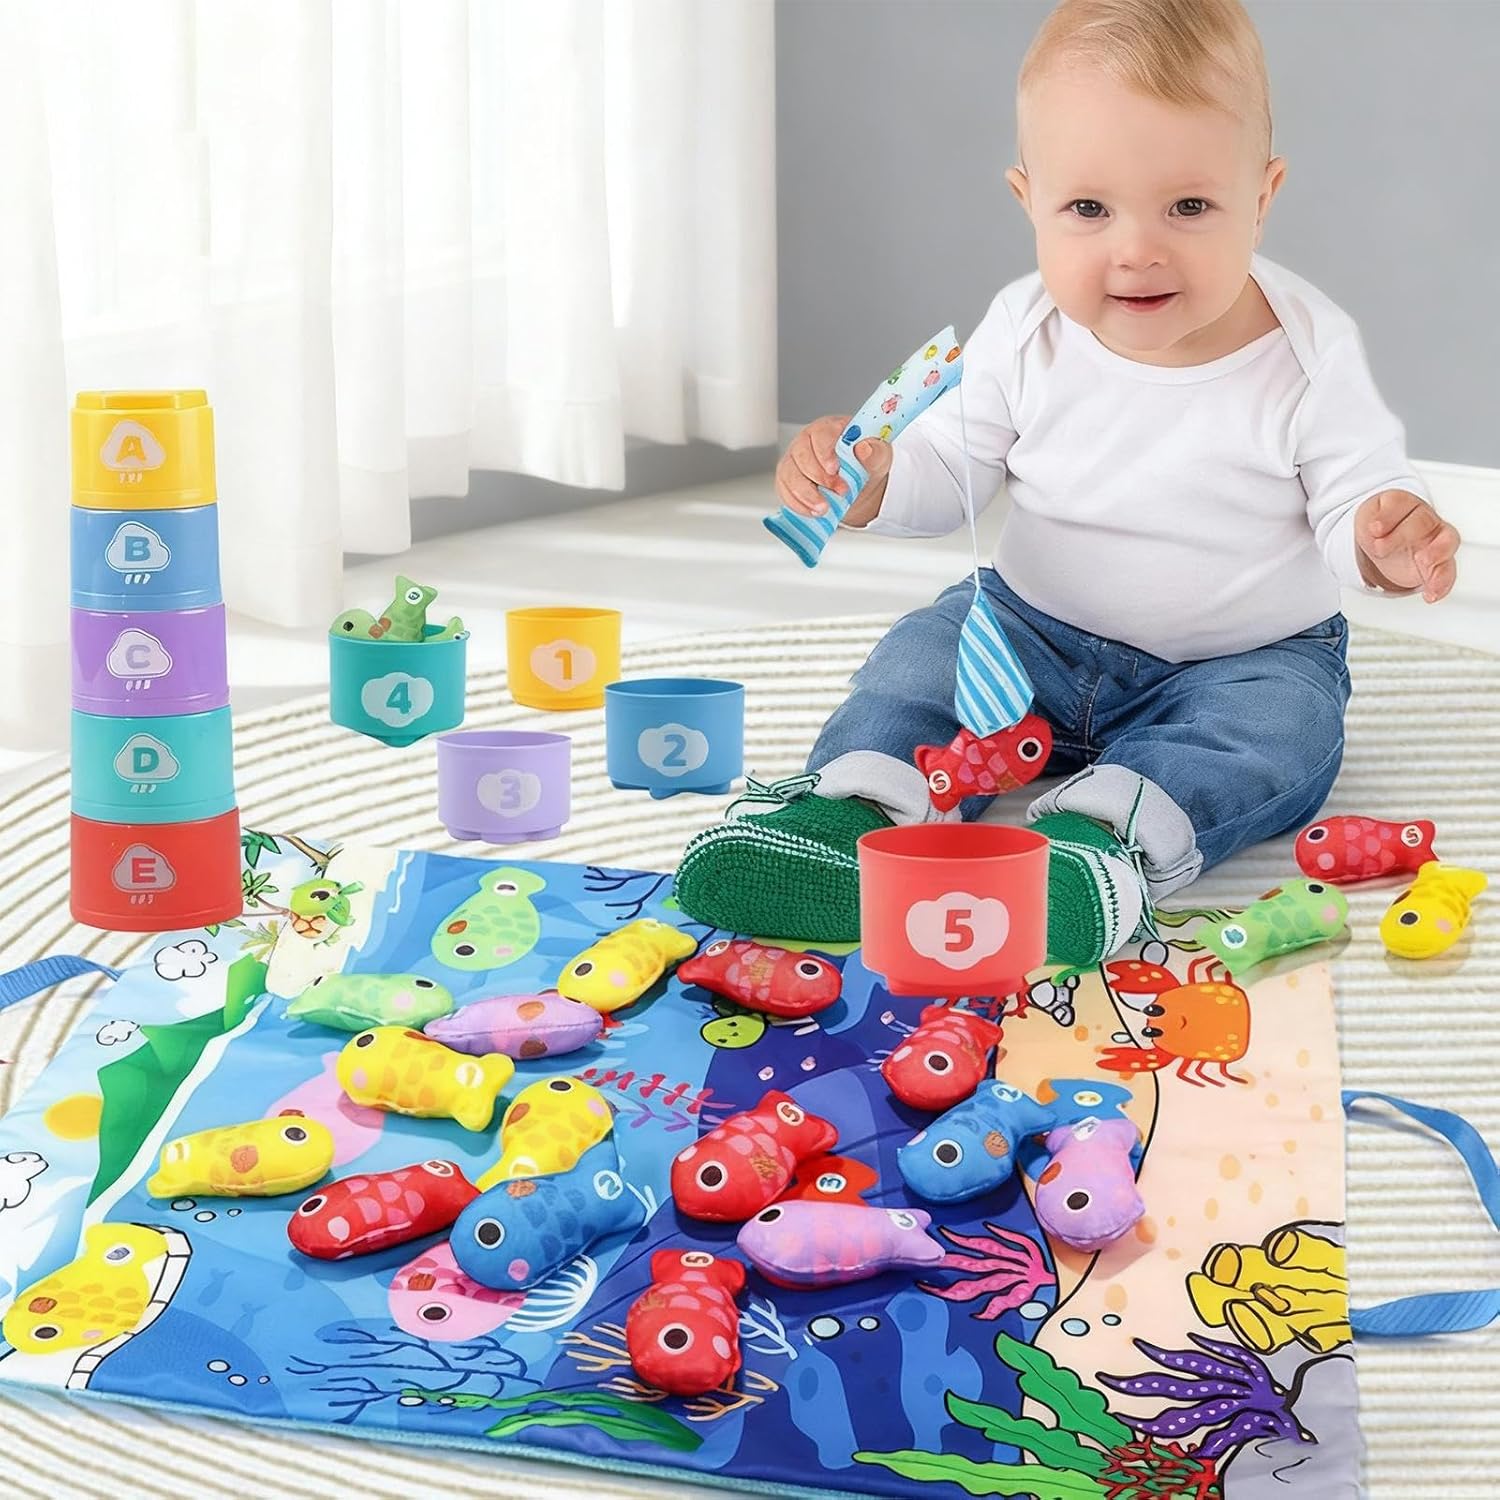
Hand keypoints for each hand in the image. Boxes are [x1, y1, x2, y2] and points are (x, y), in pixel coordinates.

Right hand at [775, 415, 893, 528]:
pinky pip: (785, 492)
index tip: (835, 469)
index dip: (824, 452)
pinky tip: (814, 511)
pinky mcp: (788, 480)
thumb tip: (864, 448)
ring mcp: (794, 461)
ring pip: (790, 475)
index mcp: (829, 429)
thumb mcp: (878, 457)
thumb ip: (875, 451)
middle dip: (819, 477)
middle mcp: (807, 442)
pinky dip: (799, 505)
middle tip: (840, 491)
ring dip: (807, 495)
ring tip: (824, 508)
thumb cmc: (864, 464)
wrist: (857, 485)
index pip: (820, 433)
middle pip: (801, 455)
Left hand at [1355, 489, 1459, 601]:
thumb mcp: (1367, 518)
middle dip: (1402, 535)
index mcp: (1405, 505)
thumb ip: (1372, 520)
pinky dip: (1441, 583)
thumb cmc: (1379, 525)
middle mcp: (1425, 520)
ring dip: (1437, 553)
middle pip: (1422, 521)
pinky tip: (1432, 593)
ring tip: (1423, 562)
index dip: (1387, 516)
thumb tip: (1375, 528)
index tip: (1374, 528)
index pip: (1400, 503)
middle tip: (1380, 548)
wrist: (1385, 542)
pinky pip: (1447, 571)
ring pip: (1447, 542)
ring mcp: (1436, 541)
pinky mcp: (1439, 563)